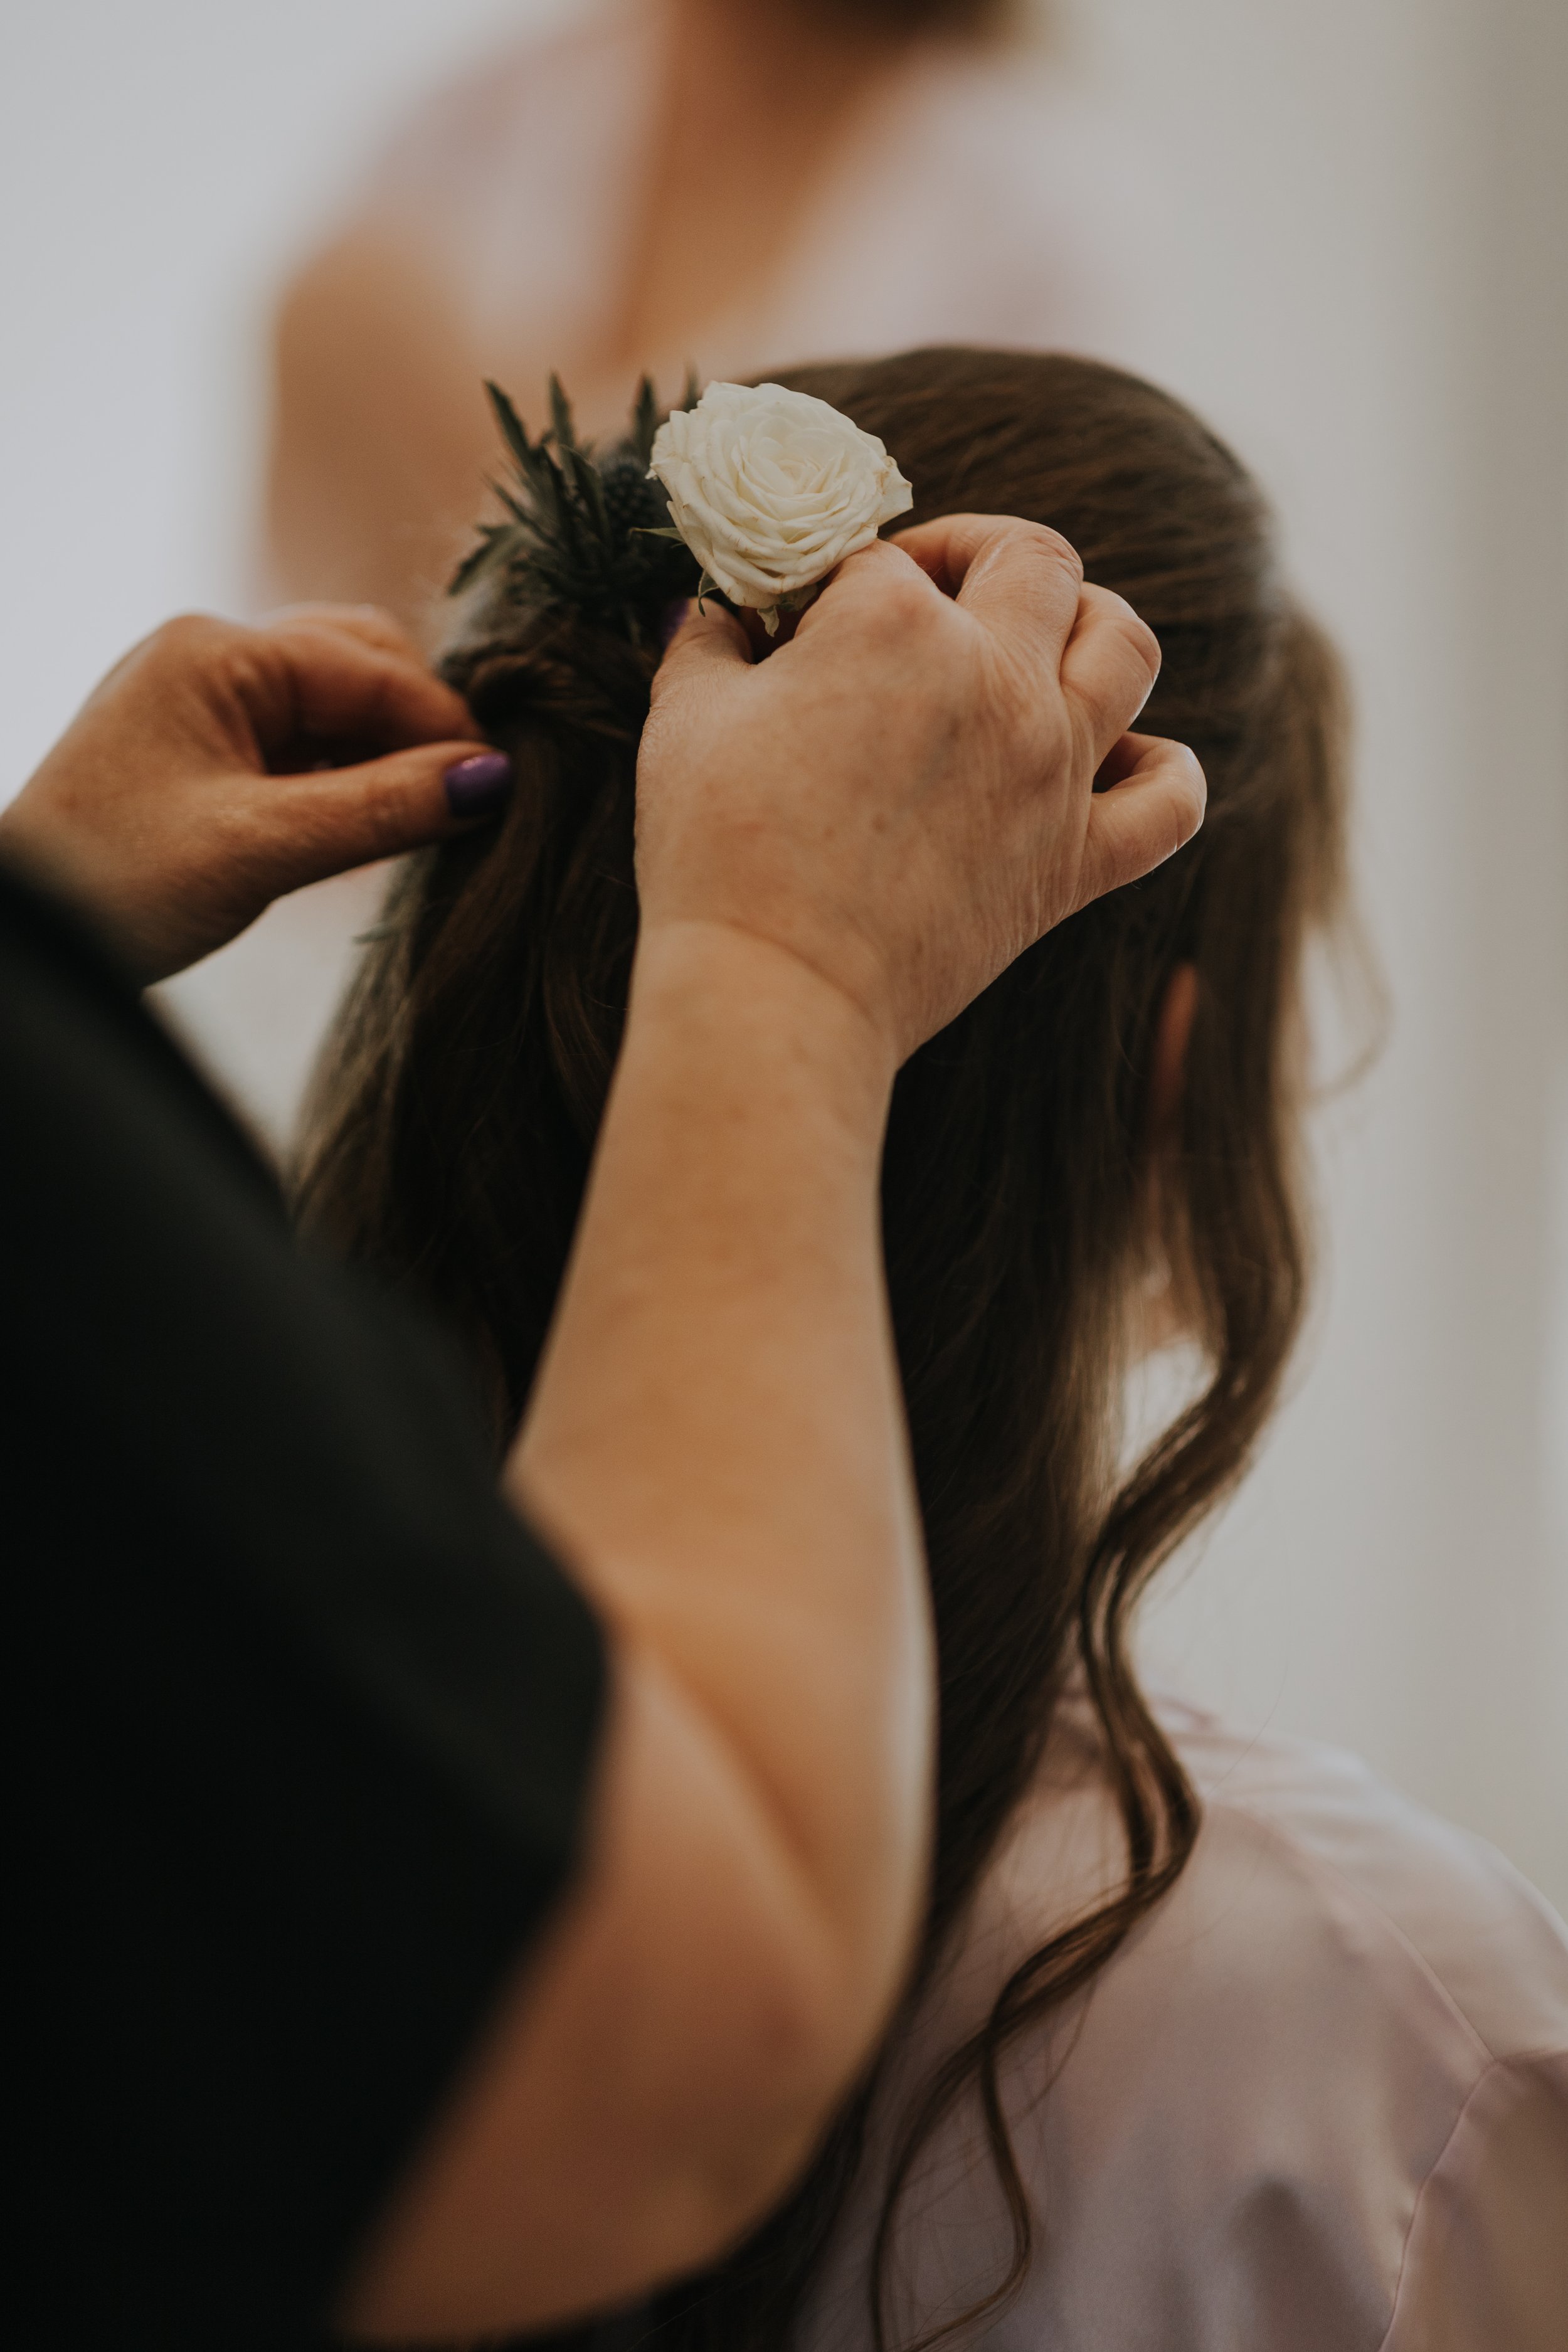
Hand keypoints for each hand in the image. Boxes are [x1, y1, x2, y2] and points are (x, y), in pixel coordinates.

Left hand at [0, 606, 500, 980]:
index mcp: (216, 653)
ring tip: (419, 821)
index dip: (445, 725)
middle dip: (419, 727)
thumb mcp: (262, 850)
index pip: (371, 666)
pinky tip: (365, 825)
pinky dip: (346, 778)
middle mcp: (210, 657)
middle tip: (466, 803)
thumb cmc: (115, 884)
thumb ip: (382, 809)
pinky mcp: (202, 751)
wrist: (21, 935)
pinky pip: (303, 744)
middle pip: (360, 663)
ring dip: (385, 755)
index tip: (504, 788)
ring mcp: (203, 701)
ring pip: (335, 706)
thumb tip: (492, 780)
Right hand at [638, 515, 1205, 1062]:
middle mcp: (995, 677)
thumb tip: (715, 615)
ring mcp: (1051, 770)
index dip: (834, 584)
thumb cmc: (719, 852)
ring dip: (1089, 625)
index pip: (879, 558)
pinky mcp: (1075, 863)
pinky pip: (1172, 800)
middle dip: (976, 556)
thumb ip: (706, 643)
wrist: (777, 991)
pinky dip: (1163, 772)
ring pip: (1126, 647)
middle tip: (923, 596)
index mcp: (894, 621)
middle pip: (1034, 561)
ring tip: (1034, 649)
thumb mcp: (684, 719)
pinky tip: (1119, 763)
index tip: (800, 628)